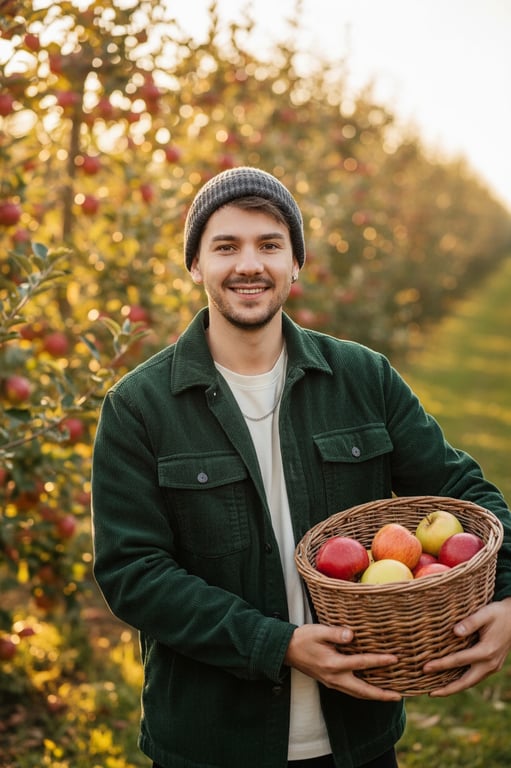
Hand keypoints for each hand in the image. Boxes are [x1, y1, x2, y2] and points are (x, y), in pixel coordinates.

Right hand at [284, 623, 401, 700]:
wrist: (286, 650)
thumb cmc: (303, 638)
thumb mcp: (318, 631)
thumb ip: (335, 633)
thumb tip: (352, 635)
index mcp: (333, 663)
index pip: (361, 663)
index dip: (379, 661)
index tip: (395, 659)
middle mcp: (334, 677)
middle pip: (362, 690)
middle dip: (381, 694)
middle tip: (398, 696)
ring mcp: (332, 682)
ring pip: (357, 694)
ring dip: (374, 696)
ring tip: (390, 696)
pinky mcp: (330, 682)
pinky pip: (351, 691)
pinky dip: (364, 692)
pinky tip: (371, 688)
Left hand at [424, 597, 510, 696]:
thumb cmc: (498, 613)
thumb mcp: (486, 613)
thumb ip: (471, 622)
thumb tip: (454, 632)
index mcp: (487, 651)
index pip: (459, 660)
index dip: (441, 665)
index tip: (425, 668)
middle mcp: (490, 663)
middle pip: (466, 682)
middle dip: (447, 689)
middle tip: (429, 693)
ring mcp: (492, 667)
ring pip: (471, 682)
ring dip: (454, 688)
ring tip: (436, 691)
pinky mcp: (492, 666)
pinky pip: (475, 678)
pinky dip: (462, 682)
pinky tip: (451, 681)